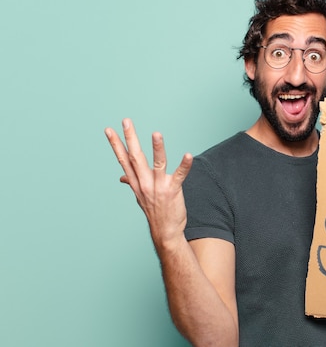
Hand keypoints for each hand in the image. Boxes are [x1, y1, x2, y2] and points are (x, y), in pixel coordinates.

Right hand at [105, 118, 192, 247]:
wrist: (165, 233)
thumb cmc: (155, 212)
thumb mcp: (140, 197)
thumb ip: (132, 183)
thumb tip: (122, 177)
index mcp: (136, 183)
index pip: (123, 160)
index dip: (115, 144)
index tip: (108, 130)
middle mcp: (144, 183)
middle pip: (135, 157)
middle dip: (130, 138)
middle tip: (126, 121)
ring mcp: (158, 187)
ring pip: (156, 164)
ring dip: (157, 148)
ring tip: (156, 133)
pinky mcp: (172, 190)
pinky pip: (179, 175)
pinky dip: (184, 165)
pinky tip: (188, 155)